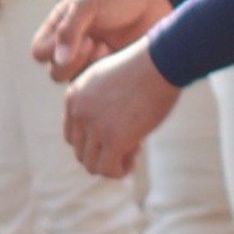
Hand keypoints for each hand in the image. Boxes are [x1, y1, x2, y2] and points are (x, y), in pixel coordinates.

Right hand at [34, 0, 169, 79]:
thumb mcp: (88, 3)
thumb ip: (68, 29)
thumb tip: (58, 60)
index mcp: (60, 27)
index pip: (39, 52)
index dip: (53, 50)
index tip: (80, 35)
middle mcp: (73, 46)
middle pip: (55, 72)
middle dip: (72, 62)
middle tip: (95, 43)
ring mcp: (94, 59)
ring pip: (77, 82)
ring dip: (89, 69)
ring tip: (107, 47)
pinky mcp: (114, 68)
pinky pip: (101, 83)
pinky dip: (107, 74)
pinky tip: (122, 55)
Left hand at [62, 43, 181, 178]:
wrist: (160, 62)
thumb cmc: (146, 66)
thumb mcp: (111, 78)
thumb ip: (101, 99)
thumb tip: (113, 120)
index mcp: (74, 97)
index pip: (72, 135)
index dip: (94, 142)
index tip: (116, 137)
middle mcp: (78, 113)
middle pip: (80, 151)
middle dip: (103, 153)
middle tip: (128, 145)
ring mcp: (94, 127)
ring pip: (91, 164)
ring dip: (110, 164)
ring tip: (131, 155)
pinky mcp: (114, 139)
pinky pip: (107, 169)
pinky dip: (119, 171)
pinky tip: (132, 162)